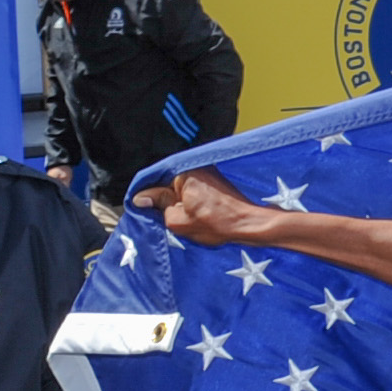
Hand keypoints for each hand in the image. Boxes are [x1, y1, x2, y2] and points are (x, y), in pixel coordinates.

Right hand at [138, 168, 285, 246]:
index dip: (147, 196)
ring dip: (179, 201)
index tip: (141, 208)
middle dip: (164, 199)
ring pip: (182, 187)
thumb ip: (158, 206)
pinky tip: (195, 214)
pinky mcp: (216, 180)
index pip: (154, 180)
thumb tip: (141, 198)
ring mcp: (208, 172)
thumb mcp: (178, 220)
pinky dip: (191, 200)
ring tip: (183, 217)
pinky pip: (195, 188)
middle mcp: (196, 166)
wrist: (250, 224)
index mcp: (183, 172)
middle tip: (162, 217)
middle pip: (168, 182)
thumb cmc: (219, 223)